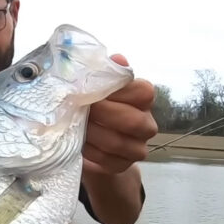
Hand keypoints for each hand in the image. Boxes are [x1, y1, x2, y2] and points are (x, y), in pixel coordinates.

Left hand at [83, 54, 157, 175]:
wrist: (96, 142)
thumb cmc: (99, 106)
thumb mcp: (101, 87)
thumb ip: (107, 73)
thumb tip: (117, 59)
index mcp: (144, 99)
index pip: (143, 92)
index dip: (118, 91)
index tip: (94, 89)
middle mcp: (147, 124)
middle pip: (133, 121)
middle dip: (103, 114)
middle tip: (81, 108)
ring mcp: (137, 148)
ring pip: (117, 143)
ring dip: (92, 133)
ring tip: (75, 125)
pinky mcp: (123, 165)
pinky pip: (107, 161)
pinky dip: (89, 151)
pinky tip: (78, 142)